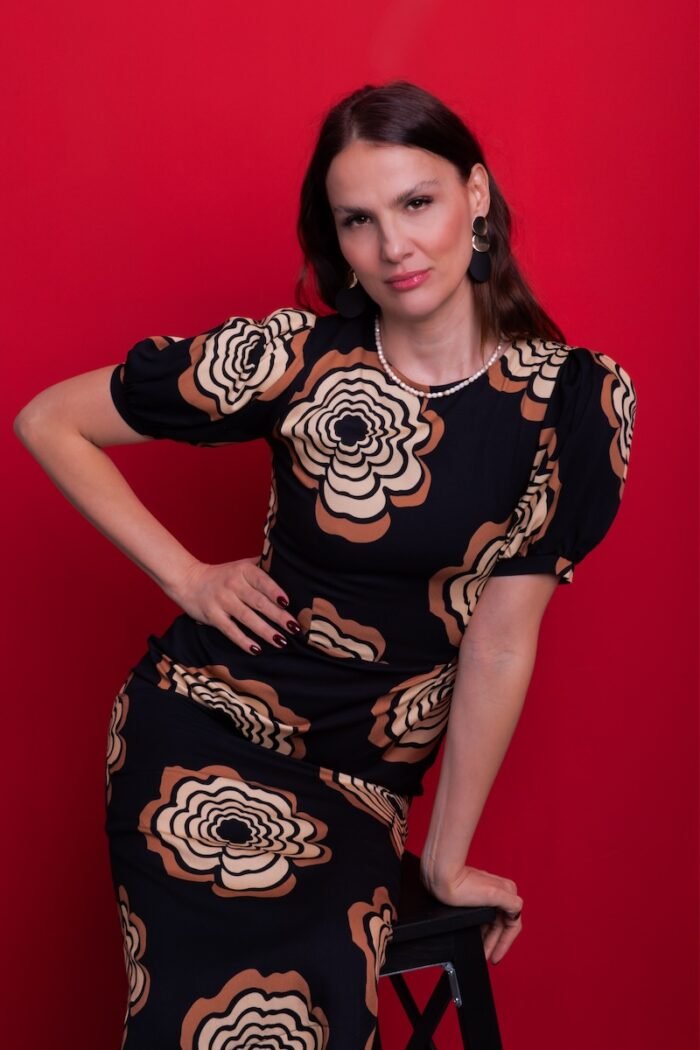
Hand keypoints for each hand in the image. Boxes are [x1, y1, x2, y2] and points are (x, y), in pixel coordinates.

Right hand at [165, 557, 300, 653]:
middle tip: (294, 627)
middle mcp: (233, 584)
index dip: (275, 591)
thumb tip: (286, 566)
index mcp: (243, 570)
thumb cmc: (222, 576)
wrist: (188, 580)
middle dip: (278, 616)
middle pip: (258, 602)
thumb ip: (261, 566)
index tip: (287, 603)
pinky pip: (230, 630)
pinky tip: (256, 649)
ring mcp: (222, 601)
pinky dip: (243, 641)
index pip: (262, 580)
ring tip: (281, 641)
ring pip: (247, 618)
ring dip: (265, 631)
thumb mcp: (240, 565)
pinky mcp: (212, 616)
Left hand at [420, 861, 522, 964]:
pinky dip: (482, 929)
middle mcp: (500, 892)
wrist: (440, 876)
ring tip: (480, 950)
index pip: (513, 925)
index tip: (496, 957)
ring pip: (492, 922)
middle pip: (502, 925)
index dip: (505, 944)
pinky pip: (483, 917)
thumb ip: (512, 903)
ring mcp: (487, 894)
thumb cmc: (461, 884)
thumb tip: (518, 912)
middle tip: (486, 957)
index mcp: (507, 891)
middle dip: (494, 943)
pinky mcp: (475, 895)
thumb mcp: (493, 895)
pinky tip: (475, 936)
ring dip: (488, 938)